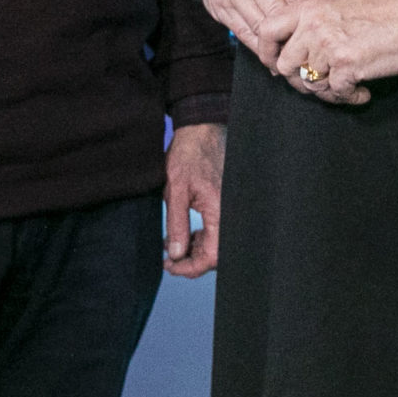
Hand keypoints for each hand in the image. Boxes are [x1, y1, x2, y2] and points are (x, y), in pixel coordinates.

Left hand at [163, 121, 223, 277]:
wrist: (201, 129)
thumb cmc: (189, 154)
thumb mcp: (175, 190)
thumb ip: (177, 224)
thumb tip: (175, 254)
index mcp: (220, 210)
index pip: (212, 256)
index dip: (191, 267)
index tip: (170, 266)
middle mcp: (230, 212)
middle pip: (216, 253)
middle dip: (191, 259)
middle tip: (167, 258)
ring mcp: (229, 208)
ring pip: (216, 242)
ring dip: (194, 248)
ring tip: (171, 244)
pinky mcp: (225, 203)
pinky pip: (217, 229)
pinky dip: (201, 235)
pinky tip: (184, 232)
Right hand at [189, 0, 314, 67]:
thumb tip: (316, 14)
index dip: (306, 16)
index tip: (314, 30)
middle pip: (278, 12)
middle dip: (292, 32)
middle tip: (304, 47)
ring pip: (261, 27)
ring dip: (276, 44)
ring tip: (289, 54)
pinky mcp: (219, 6)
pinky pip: (245, 34)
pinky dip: (260, 47)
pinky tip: (270, 53)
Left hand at [270, 0, 397, 105]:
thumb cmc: (381, 13)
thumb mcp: (337, 6)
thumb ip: (312, 23)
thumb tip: (292, 51)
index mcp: (308, 7)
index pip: (266, 30)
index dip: (266, 52)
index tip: (275, 66)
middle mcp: (313, 25)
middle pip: (286, 65)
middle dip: (300, 81)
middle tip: (320, 85)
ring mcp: (328, 45)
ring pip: (310, 83)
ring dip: (328, 92)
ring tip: (346, 88)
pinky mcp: (347, 64)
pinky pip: (335, 92)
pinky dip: (349, 97)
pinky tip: (362, 92)